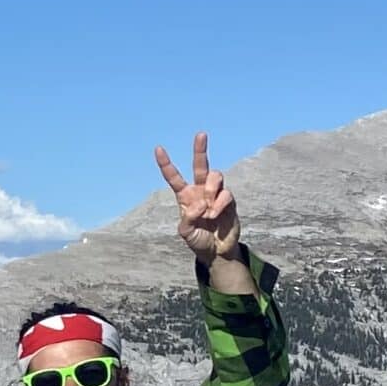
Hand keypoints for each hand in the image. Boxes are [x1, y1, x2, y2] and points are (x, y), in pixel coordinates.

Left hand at [155, 132, 240, 262]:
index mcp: (185, 196)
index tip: (158, 149)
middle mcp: (200, 191)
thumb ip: (187, 219)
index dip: (166, 163)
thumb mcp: (185, 233)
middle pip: (200, 165)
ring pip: (215, 176)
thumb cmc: (198, 240)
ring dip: (210, 190)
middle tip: (200, 134)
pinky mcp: (229, 200)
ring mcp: (215, 194)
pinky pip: (225, 193)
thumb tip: (199, 204)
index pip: (174, 177)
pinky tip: (215, 215)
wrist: (216, 251)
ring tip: (208, 209)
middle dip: (200, 149)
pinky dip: (219, 204)